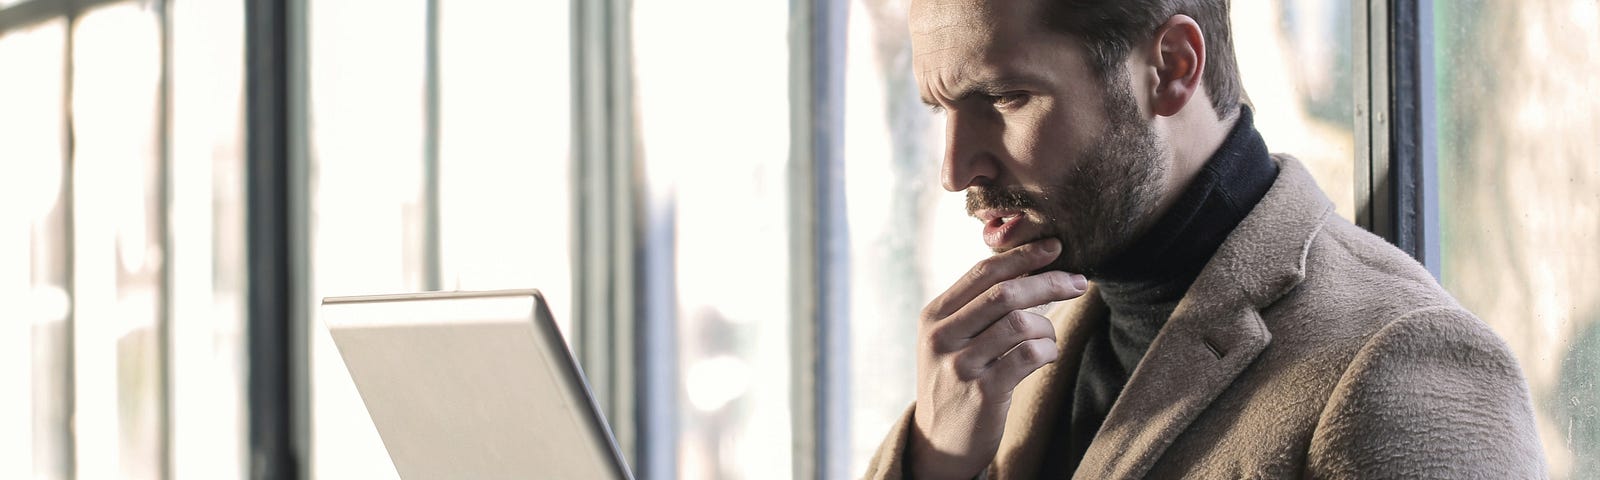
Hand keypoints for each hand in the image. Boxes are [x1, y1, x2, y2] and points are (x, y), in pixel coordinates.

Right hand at [906, 238, 1087, 479]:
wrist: (939, 443)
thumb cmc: (955, 383)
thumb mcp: (950, 341)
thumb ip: (976, 308)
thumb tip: (1026, 268)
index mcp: (934, 315)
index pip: (983, 273)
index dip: (1022, 256)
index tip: (1054, 247)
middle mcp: (942, 336)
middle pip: (1005, 293)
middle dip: (1048, 281)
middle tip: (1079, 281)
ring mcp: (960, 365)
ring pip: (1021, 323)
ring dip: (1048, 327)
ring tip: (1049, 338)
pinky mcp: (982, 392)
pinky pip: (1029, 356)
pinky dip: (1048, 351)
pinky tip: (1047, 356)